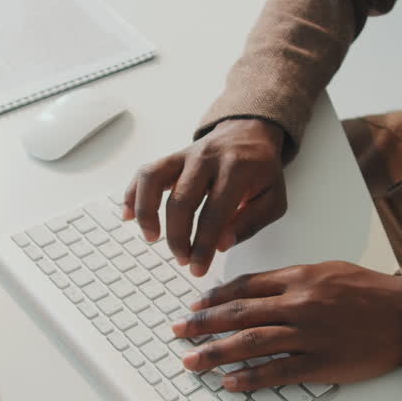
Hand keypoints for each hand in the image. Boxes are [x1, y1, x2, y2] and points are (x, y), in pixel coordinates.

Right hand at [122, 118, 286, 276]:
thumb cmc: (261, 170)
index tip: (197, 268)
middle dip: (178, 237)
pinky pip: (146, 172)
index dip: (203, 245)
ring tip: (151, 238)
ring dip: (146, 211)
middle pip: (181, 200)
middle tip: (182, 259)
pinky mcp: (172, 156)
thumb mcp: (273, 198)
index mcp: (237, 170)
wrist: (250, 132)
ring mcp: (186, 155)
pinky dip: (131, 193)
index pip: (214, 213)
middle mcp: (207, 159)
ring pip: (154, 179)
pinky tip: (128, 216)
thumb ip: (251, 223)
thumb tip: (221, 244)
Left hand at [172, 261, 401, 392]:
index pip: (245, 287)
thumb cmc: (371, 291)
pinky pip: (278, 372)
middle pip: (239, 314)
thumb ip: (295, 279)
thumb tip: (260, 290)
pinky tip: (230, 383)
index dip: (215, 297)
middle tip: (177, 332)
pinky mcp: (322, 362)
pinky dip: (251, 378)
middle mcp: (298, 304)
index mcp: (300, 278)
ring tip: (192, 361)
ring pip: (251, 343)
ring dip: (216, 353)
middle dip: (202, 323)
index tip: (194, 305)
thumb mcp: (330, 270)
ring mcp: (309, 334)